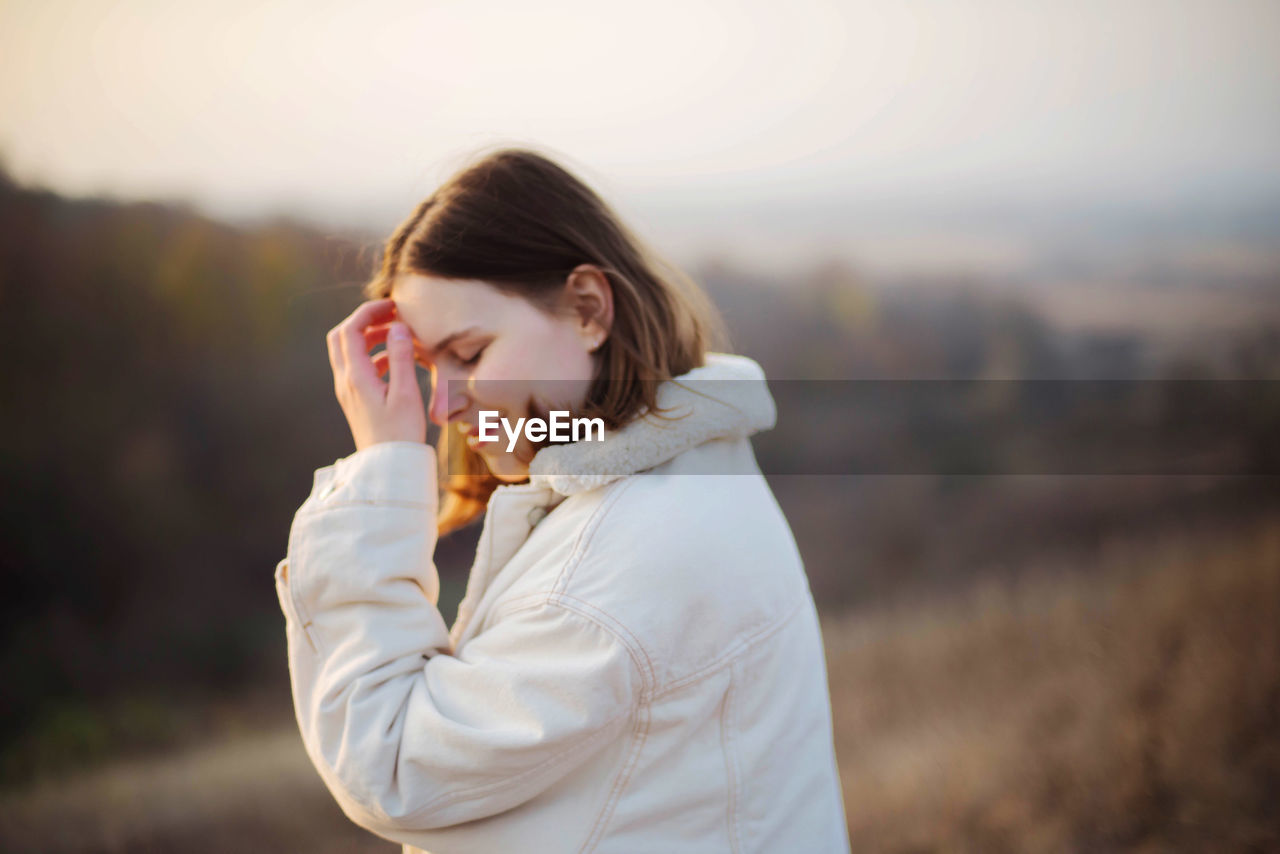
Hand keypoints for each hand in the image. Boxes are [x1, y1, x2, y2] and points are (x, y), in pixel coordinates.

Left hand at [326, 298, 426, 451]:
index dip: (368, 312)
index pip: (350, 330)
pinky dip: (374, 355)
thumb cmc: (401, 433)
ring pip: (349, 352)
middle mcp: (346, 381)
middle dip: (363, 321)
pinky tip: (397, 361)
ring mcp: (349, 391)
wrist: (389, 467)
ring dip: (370, 338)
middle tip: (390, 316)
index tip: (392, 307)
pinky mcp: (356, 400)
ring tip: (399, 335)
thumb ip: (400, 357)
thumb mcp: (406, 393)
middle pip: (341, 337)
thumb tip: (398, 327)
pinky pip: (359, 368)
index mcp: (356, 377)